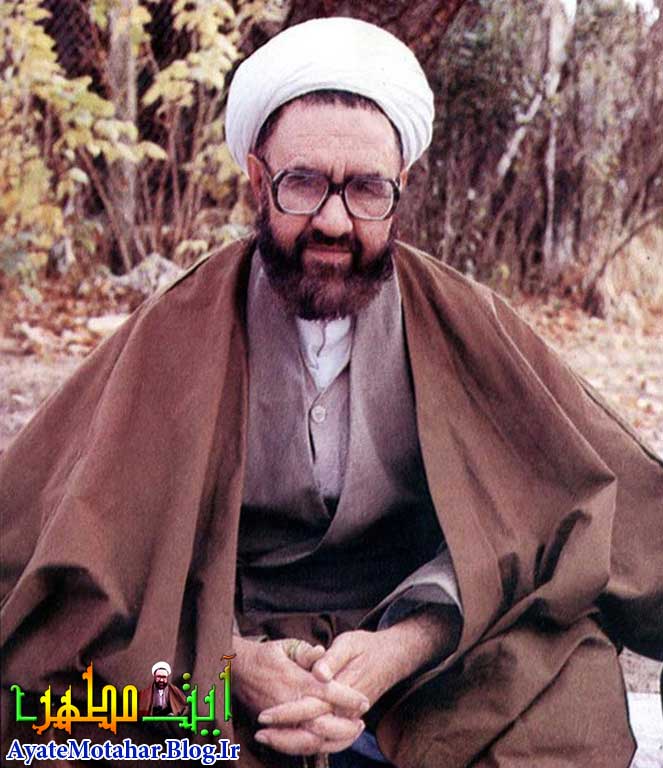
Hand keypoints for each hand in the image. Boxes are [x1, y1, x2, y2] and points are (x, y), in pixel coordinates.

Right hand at [233, 635, 367, 754]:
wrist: (237, 670)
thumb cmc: (266, 655)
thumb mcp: (286, 645)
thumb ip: (306, 651)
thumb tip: (322, 652)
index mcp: (294, 679)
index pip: (326, 691)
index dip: (347, 698)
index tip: (364, 701)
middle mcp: (288, 702)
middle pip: (321, 723)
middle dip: (344, 727)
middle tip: (361, 723)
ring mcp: (281, 719)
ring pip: (310, 740)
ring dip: (334, 740)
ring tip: (352, 734)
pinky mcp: (275, 729)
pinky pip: (297, 745)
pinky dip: (317, 747)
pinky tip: (332, 742)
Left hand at [259, 607, 457, 728]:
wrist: (391, 658)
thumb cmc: (366, 647)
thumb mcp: (349, 643)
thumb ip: (332, 658)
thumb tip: (318, 671)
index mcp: (343, 690)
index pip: (310, 708)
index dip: (286, 713)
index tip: (264, 715)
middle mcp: (346, 711)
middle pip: (312, 733)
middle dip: (283, 736)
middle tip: (259, 733)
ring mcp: (347, 720)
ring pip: (318, 744)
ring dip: (291, 744)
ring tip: (267, 739)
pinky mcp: (346, 723)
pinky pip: (326, 743)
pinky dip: (305, 746)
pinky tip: (286, 743)